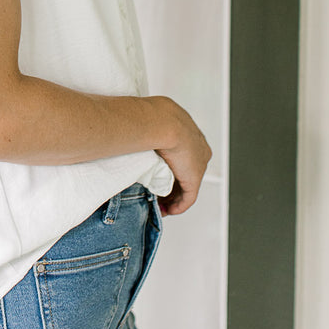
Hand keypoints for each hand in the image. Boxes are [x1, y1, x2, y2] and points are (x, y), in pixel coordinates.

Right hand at [150, 97, 211, 216]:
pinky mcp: (194, 179)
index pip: (183, 156)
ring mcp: (198, 164)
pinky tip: (168, 211)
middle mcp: (198, 149)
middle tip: (156, 193)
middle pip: (185, 172)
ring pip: (186, 186)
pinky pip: (188, 198)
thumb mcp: (151, 121)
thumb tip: (129, 129)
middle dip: (172, 185)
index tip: (158, 175)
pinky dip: (178, 206)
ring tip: (158, 204)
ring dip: (173, 198)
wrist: (163, 122)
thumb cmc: (152, 117)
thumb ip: (146, 129)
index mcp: (190, 133)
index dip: (170, 168)